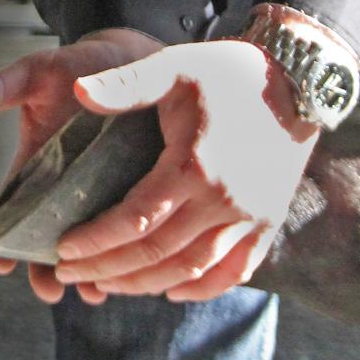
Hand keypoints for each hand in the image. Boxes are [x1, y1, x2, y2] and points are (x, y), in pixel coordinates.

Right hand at [0, 27, 164, 303]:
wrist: (134, 56)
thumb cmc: (82, 66)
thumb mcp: (38, 73)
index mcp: (36, 164)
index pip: (10, 212)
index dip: (1, 242)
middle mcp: (66, 185)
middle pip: (48, 240)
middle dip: (47, 272)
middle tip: (50, 291)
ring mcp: (101, 191)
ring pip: (89, 244)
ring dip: (88, 273)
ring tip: (92, 294)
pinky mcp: (140, 191)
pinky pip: (129, 232)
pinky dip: (128, 255)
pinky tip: (134, 273)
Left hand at [52, 40, 318, 301]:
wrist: (297, 81)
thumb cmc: (225, 72)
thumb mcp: (171, 68)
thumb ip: (125, 84)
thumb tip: (77, 90)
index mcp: (193, 166)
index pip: (135, 220)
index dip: (96, 240)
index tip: (62, 250)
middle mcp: (223, 201)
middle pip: (157, 254)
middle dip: (108, 269)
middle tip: (69, 274)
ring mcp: (250, 218)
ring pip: (191, 270)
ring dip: (146, 284)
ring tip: (107, 285)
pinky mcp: (267, 223)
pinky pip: (233, 271)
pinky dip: (200, 288)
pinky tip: (170, 291)